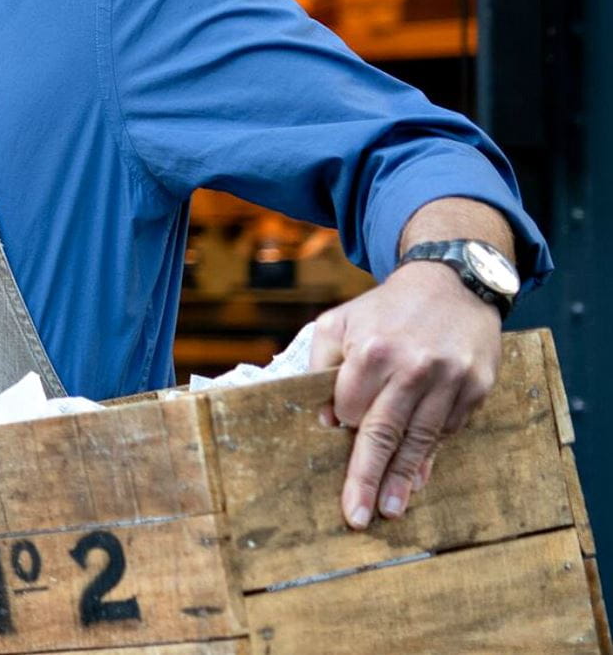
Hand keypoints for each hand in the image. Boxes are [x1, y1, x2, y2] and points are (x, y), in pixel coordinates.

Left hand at [306, 260, 502, 529]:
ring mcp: (451, 379)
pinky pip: (448, 429)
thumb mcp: (340, 322)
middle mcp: (415, 367)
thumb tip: (328, 420)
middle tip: (357, 515)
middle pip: (385, 434)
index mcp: (375, 350)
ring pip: (421, 439)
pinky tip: (420, 476)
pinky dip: (432, 452)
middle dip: (368, 478)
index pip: (351, 408)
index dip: (344, 421)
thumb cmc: (386, 309)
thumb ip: (321, 366)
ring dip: (405, 479)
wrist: (452, 283)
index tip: (340, 428)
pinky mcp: (477, 386)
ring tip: (391, 510)